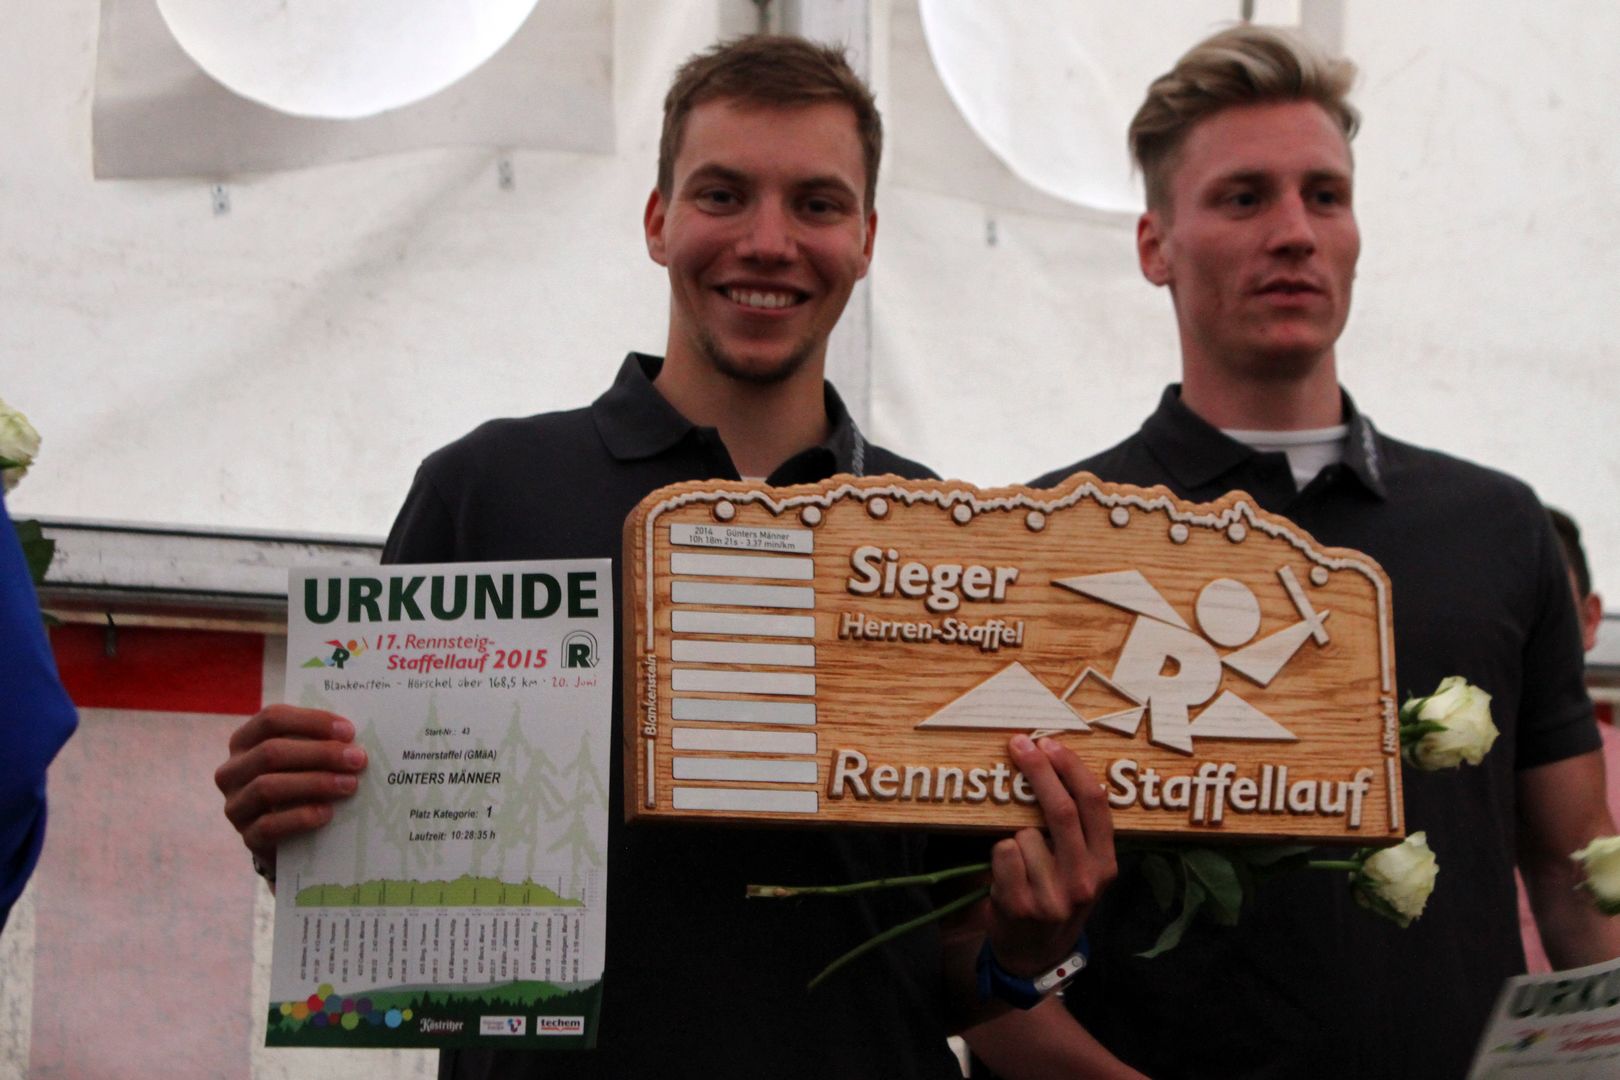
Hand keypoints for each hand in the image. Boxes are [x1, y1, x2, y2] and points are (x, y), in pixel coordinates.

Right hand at [214, 705, 367, 875]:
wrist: (288, 837)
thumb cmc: (300, 784)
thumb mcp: (303, 759)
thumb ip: (317, 743)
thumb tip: (352, 739)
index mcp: (244, 741)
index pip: (272, 719)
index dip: (312, 721)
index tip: (348, 732)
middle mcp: (232, 771)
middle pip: (271, 752)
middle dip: (320, 753)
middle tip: (357, 759)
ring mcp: (235, 805)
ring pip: (267, 787)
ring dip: (315, 783)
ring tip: (349, 785)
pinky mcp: (247, 836)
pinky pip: (269, 826)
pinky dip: (301, 818)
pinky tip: (327, 813)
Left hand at [986, 734, 1115, 976]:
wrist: (1036, 956)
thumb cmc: (1058, 898)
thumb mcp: (1084, 870)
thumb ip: (1079, 832)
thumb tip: (1053, 767)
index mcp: (1106, 866)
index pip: (1094, 805)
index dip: (1071, 768)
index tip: (1050, 743)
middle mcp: (1085, 881)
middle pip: (1060, 810)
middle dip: (1038, 770)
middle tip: (1019, 745)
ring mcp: (1053, 897)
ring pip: (1023, 833)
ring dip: (1015, 836)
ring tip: (1021, 864)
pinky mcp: (1020, 906)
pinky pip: (1002, 852)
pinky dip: (999, 855)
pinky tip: (1008, 876)